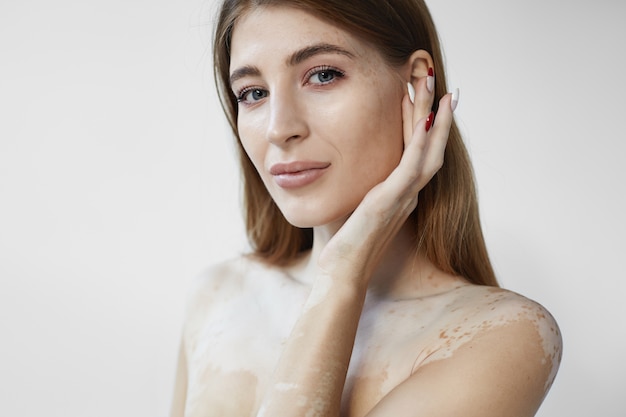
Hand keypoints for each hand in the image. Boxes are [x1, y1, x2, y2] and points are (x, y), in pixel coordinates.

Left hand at [318, 74, 456, 283]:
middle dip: (436, 113)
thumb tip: (342, 167)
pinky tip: (424, 118)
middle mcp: (408, 193)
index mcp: (400, 193)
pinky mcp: (391, 201)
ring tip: (436, 87)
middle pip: (431, 145)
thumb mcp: (351, 206)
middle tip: (438, 81)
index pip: (417, 151)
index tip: (424, 96)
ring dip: (434, 117)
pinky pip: (412, 165)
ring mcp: (403, 197)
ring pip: (428, 149)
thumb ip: (356, 186)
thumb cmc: (343, 243)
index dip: (424, 123)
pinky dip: (420, 141)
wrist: (342, 272)